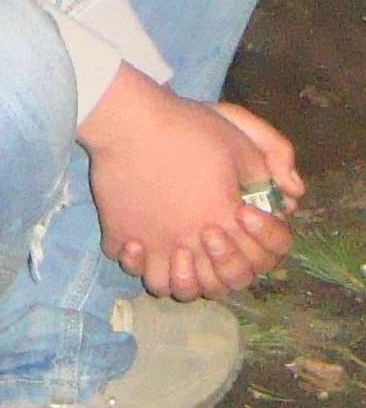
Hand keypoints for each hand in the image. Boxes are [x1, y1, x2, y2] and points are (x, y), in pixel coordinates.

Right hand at [77, 66, 298, 298]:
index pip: (256, 261)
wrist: (132, 121)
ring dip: (177, 277)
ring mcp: (153, 243)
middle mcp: (191, 243)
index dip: (258, 243)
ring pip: (166, 286)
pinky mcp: (119, 232)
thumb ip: (269, 173)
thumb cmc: (188, 129)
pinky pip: (127, 262)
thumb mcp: (241, 143)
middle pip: (215, 286)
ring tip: (176, 250)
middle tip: (209, 233)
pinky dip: (134, 258)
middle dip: (222, 266)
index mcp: (224, 223)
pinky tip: (138, 238)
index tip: (241, 210)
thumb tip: (288, 195)